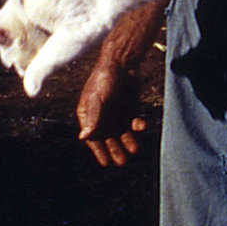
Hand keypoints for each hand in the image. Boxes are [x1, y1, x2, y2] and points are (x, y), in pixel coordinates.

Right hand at [76, 34, 151, 168]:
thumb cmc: (104, 78)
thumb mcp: (98, 99)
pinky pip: (134, 123)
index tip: (106, 163)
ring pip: (122, 134)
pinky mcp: (130, 110)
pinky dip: (138, 127)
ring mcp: (116, 114)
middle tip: (122, 162)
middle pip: (108, 138)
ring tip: (134, 151)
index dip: (99, 151)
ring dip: (128, 142)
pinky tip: (143, 127)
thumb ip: (93, 118)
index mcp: (88, 114)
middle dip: (115, 150)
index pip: (92, 137)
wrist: (123, 62)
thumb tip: (83, 138)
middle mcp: (102, 117)